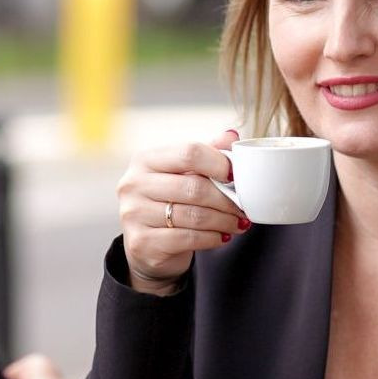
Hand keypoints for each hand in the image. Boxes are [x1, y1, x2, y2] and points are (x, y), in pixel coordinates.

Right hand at [115, 128, 247, 293]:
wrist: (147, 243)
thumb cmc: (169, 200)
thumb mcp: (183, 173)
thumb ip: (206, 153)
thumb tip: (231, 135)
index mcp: (145, 160)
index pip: (189, 153)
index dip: (219, 163)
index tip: (236, 176)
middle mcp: (134, 184)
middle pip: (195, 187)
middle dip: (226, 199)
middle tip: (244, 207)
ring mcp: (134, 214)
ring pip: (194, 216)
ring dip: (224, 220)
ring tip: (239, 222)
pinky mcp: (142, 242)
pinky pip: (189, 239)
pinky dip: (213, 238)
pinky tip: (223, 236)